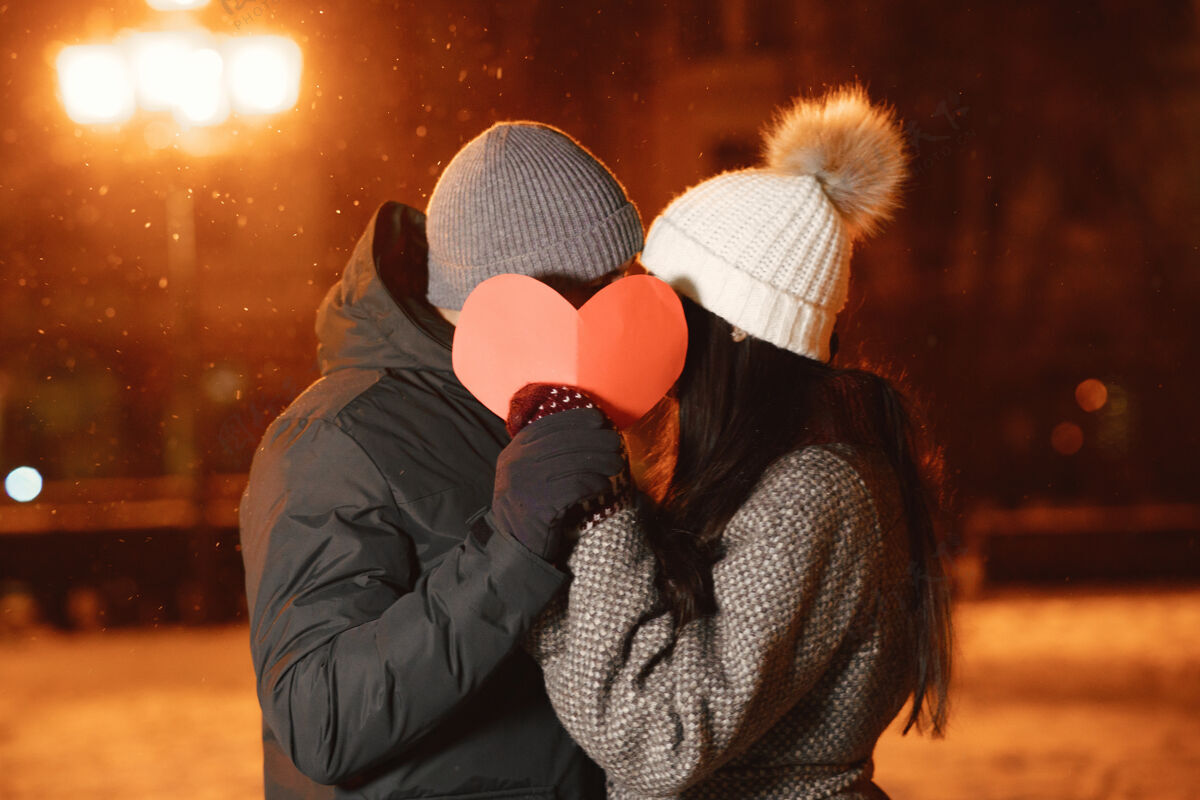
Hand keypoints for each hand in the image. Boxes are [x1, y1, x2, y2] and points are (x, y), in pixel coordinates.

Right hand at [492, 404, 625, 562]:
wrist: (515, 545)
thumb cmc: (532, 504)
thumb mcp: (529, 471)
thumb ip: (546, 451)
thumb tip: (589, 429)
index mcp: (515, 450)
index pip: (548, 425)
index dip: (576, 419)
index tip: (599, 419)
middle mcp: (517, 462)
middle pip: (564, 442)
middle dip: (596, 440)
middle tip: (617, 444)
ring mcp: (526, 483)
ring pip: (573, 463)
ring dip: (601, 462)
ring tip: (616, 465)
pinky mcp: (539, 506)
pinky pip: (576, 487)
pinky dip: (595, 484)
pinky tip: (604, 487)